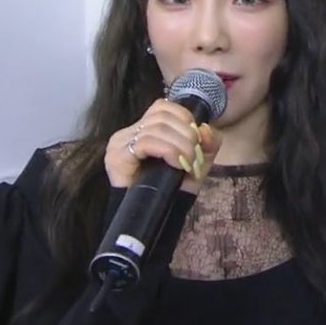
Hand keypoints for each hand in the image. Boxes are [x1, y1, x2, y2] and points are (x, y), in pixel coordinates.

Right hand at [104, 99, 220, 193]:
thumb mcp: (199, 161)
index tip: (197, 140)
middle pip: (161, 115)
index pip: (163, 106)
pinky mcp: (117, 156)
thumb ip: (208, 142)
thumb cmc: (175, 188)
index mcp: (146, 128)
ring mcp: (120, 143)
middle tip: (195, 157)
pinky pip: (145, 142)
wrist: (159, 217)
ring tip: (187, 164)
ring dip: (180, 146)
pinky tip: (176, 164)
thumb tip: (204, 128)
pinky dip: (168, 151)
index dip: (185, 118)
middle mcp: (129, 132)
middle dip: (186, 134)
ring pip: (156, 128)